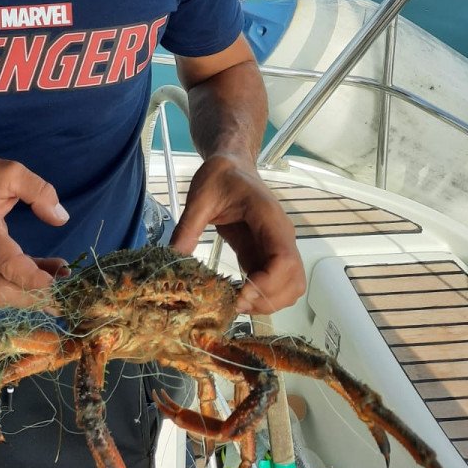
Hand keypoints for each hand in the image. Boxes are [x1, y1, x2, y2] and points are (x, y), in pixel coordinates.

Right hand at [0, 155, 69, 307]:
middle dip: (32, 297)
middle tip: (62, 290)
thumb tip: (60, 217)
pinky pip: (2, 282)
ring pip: (0, 292)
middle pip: (0, 291)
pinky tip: (50, 274)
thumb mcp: (10, 172)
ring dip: (31, 294)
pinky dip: (26, 284)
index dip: (31, 278)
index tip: (55, 278)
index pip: (6, 264)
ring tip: (62, 279)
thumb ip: (38, 190)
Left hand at [169, 157, 304, 314]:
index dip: (268, 284)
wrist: (231, 165)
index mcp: (269, 218)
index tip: (242, 294)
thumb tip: (173, 258)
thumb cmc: (221, 175)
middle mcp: (281, 235)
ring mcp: (276, 246)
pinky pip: (275, 282)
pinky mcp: (265, 253)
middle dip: (268, 298)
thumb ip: (188, 227)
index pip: (285, 260)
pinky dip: (262, 294)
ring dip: (268, 300)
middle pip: (293, 280)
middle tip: (235, 303)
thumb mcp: (200, 198)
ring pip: (290, 285)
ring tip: (236, 301)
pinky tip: (237, 294)